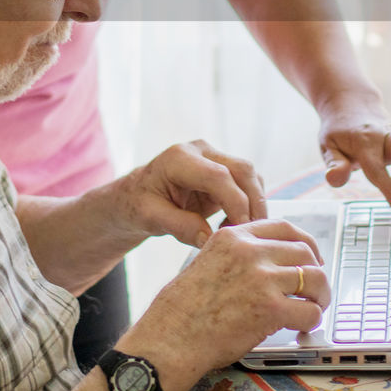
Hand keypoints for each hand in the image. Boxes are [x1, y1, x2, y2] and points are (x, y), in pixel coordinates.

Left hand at [116, 140, 266, 248]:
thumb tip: (211, 239)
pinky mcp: (224, 170)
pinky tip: (232, 224)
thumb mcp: (150, 218)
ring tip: (237, 231)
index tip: (239, 230)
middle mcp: (201, 151)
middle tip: (251, 234)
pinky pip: (248, 184)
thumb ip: (180, 227)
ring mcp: (214, 157)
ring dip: (254, 205)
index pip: (218, 176)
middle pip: (243, 170)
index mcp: (179, 158)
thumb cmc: (139, 205)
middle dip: (253, 203)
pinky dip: (249, 204)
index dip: (235, 203)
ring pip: (251, 176)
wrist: (136, 196)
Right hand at [117, 219, 329, 390]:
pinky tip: (302, 326)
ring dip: (319, 296)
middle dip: (316, 270)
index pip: (285, 227)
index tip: (311, 256)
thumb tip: (271, 262)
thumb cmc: (184, 308)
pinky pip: (309, 311)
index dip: (305, 243)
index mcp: (234, 236)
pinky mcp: (270, 308)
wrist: (171, 336)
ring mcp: (262, 278)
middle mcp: (250, 252)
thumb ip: (239, 255)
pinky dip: (312, 320)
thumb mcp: (208, 261)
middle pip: (304, 251)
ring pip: (314, 278)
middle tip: (316, 288)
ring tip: (314, 307)